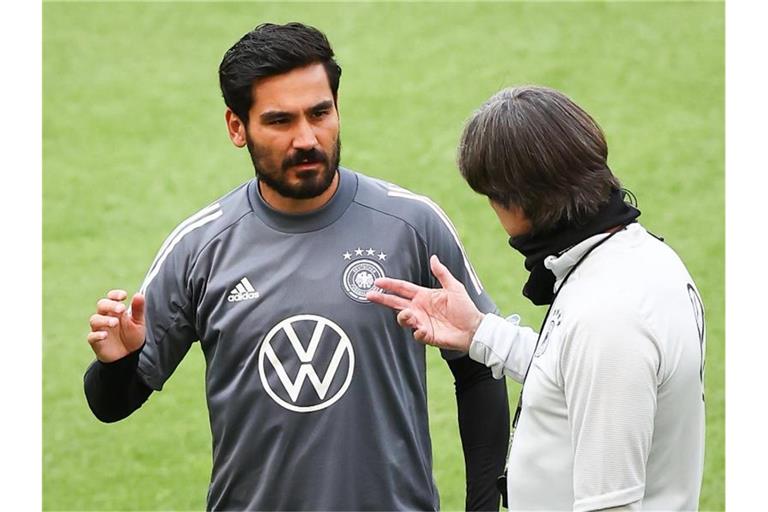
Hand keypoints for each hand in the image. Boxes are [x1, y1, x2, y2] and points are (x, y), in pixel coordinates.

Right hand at [87, 289, 145, 362]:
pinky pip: (91, 336)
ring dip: (104, 320)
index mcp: (116, 311)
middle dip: (111, 305)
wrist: (129, 356)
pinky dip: (97, 335)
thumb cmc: (132, 337)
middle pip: (102, 305)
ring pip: (94, 319)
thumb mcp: (138, 323)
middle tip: (121, 309)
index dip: (115, 294)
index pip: (111, 298)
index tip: (123, 296)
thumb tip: (139, 294)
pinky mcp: (96, 342)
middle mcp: (106, 317)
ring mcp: (99, 329)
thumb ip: (138, 309)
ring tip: (115, 323)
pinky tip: (105, 335)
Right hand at [367, 255, 484, 351]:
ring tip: (408, 314)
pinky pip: (416, 334)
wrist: (474, 329)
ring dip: (403, 316)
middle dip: (383, 299)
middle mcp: (419, 308)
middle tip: (370, 295)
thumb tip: (433, 257)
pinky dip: (418, 331)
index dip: (390, 284)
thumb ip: (442, 273)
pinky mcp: (426, 335)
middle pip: (396, 303)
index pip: (403, 288)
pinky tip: (423, 329)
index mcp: (424, 296)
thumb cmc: (465, 308)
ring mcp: (421, 322)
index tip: (377, 281)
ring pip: (403, 319)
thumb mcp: (454, 287)